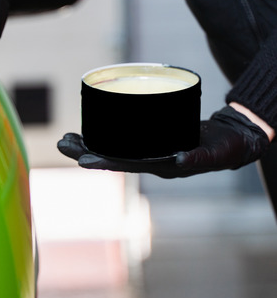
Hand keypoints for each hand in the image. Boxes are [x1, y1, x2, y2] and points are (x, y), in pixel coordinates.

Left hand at [57, 105, 271, 177]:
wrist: (234, 142)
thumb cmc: (227, 149)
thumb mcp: (218, 154)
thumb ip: (202, 158)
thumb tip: (181, 160)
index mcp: (163, 166)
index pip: (127, 164)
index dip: (104, 161)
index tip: (82, 159)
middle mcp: (151, 161)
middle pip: (112, 157)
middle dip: (86, 152)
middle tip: (62, 143)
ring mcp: (149, 152)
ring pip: (113, 149)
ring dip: (89, 144)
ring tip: (66, 139)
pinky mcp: (151, 140)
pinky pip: (122, 139)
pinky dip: (104, 134)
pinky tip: (88, 130)